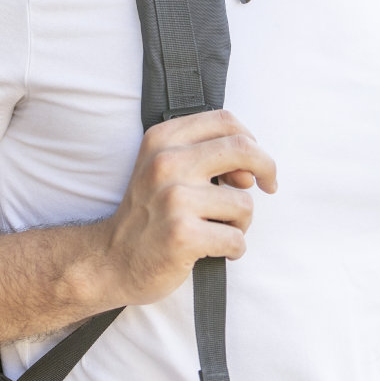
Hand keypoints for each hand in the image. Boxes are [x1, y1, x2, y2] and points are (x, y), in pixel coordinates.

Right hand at [96, 109, 277, 305]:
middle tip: (269, 186)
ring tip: (217, 230)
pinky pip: (236, 239)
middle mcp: (166, 163)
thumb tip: (251, 174)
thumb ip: (206, 159)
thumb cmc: (148, 215)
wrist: (110, 260)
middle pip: (243, 148)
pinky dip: (233, 249)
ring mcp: (174, 199)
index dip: (250, 139)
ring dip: (241, 223)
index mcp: (163, 139)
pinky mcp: (182, 234)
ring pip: (243, 203)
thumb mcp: (165, 170)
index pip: (224, 120)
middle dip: (266, 168)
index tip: (254, 163)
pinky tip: (214, 251)